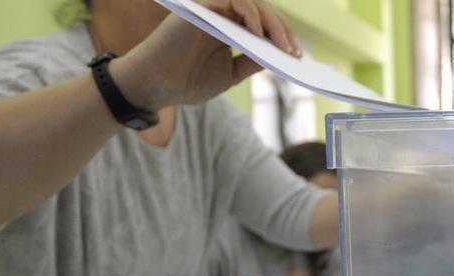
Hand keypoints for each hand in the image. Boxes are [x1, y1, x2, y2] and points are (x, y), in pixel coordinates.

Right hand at [112, 0, 300, 110]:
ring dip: (271, 22)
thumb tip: (279, 55)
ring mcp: (211, 9)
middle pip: (261, 10)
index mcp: (229, 28)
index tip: (297, 55)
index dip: (282, 35)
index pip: (262, 23)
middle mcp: (221, 14)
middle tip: (294, 51)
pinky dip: (249, 13)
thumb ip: (252, 61)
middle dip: (282, 30)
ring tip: (281, 44)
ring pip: (250, 3)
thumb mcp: (230, 74)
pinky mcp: (201, 8)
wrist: (156, 87)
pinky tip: (258, 32)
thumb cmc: (187, 82)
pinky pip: (232, 1)